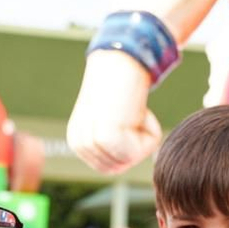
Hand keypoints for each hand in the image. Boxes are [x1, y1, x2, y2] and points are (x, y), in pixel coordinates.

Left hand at [66, 50, 160, 174]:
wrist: (123, 59)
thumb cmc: (123, 87)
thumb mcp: (113, 120)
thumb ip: (113, 143)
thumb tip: (120, 165)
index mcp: (77, 143)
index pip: (112, 167)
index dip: (129, 148)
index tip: (126, 119)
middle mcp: (79, 144)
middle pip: (122, 166)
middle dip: (136, 144)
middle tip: (132, 114)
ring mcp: (91, 141)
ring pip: (132, 159)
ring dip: (144, 135)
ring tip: (134, 110)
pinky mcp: (107, 136)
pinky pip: (141, 151)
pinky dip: (150, 130)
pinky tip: (138, 110)